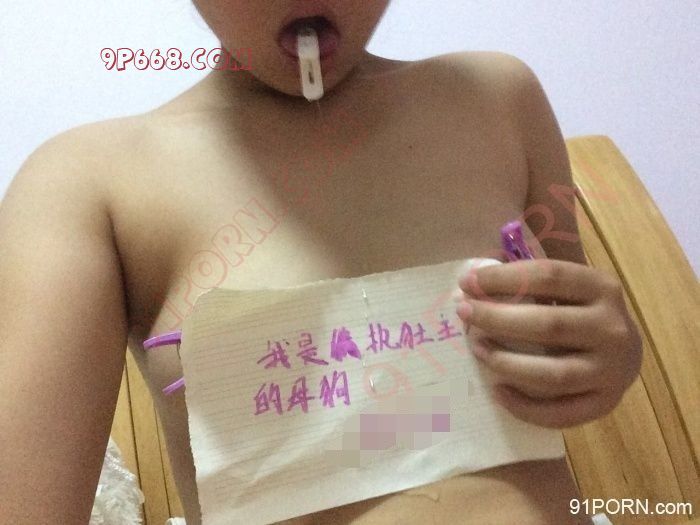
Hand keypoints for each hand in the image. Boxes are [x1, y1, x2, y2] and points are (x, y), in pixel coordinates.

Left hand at [455, 258, 641, 427]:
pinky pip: (560, 414)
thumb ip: (530, 281)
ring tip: (476, 348)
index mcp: (602, 288)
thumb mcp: (568, 287)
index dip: (504, 278)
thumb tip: (472, 282)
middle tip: (463, 312)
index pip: (549, 276)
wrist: (627, 352)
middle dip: (496, 318)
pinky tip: (497, 391)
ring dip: (506, 362)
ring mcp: (611, 371)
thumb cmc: (580, 312)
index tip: (467, 282)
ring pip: (553, 374)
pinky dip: (525, 407)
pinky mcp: (605, 404)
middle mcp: (612, 328)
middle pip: (548, 324)